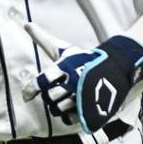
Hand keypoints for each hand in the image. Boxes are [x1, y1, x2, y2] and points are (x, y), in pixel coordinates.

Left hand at [22, 22, 142, 133]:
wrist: (116, 67)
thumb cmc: (84, 59)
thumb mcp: (64, 49)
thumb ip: (43, 39)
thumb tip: (26, 24)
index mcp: (65, 67)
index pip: (42, 81)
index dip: (31, 90)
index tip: (26, 96)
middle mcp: (73, 81)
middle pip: (50, 97)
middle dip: (49, 97)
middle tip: (54, 93)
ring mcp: (83, 96)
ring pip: (59, 109)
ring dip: (57, 106)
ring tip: (64, 99)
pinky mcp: (91, 108)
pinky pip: (71, 119)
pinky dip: (68, 116)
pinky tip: (71, 108)